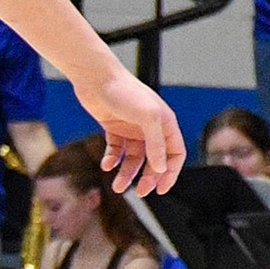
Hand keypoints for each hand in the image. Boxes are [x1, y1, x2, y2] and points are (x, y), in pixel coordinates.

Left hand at [75, 66, 185, 194]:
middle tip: (139, 192)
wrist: (94, 76)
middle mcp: (150, 127)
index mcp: (165, 123)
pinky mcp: (113, 127)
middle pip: (154, 160)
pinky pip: (116, 150)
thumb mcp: (147, 116)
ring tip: (117, 186)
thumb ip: (156, 143)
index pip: (175, 154)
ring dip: (127, 173)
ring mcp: (131, 128)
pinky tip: (107, 165)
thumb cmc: (123, 90)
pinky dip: (112, 159)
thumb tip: (160, 167)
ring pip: (133, 158)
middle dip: (148, 178)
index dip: (171, 173)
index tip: (161, 190)